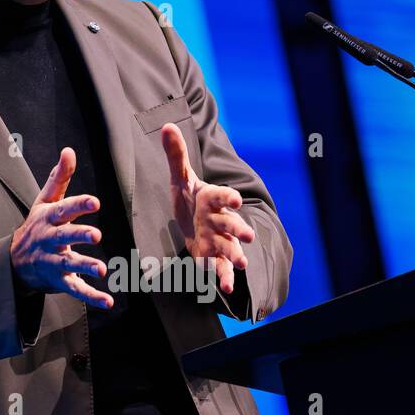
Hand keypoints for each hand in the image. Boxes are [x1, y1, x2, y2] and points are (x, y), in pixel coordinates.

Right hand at [10, 147, 112, 308]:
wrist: (15, 261)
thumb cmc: (37, 225)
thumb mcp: (44, 200)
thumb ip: (59, 177)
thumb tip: (69, 151)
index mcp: (49, 218)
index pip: (64, 209)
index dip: (79, 205)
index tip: (95, 202)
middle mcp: (50, 239)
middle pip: (65, 235)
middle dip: (79, 235)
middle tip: (96, 235)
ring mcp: (53, 261)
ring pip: (69, 263)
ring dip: (85, 266)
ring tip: (101, 269)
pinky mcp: (59, 280)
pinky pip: (75, 289)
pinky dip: (91, 297)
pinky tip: (108, 301)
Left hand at [159, 123, 254, 294]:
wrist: (194, 220)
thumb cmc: (190, 197)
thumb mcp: (180, 177)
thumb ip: (175, 154)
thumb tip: (166, 125)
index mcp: (212, 199)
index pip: (221, 196)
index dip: (227, 197)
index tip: (234, 199)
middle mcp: (219, 220)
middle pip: (231, 224)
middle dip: (239, 230)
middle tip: (248, 236)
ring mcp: (217, 240)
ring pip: (229, 248)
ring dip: (235, 256)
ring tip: (242, 264)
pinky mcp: (211, 257)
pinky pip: (219, 267)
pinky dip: (223, 277)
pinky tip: (224, 288)